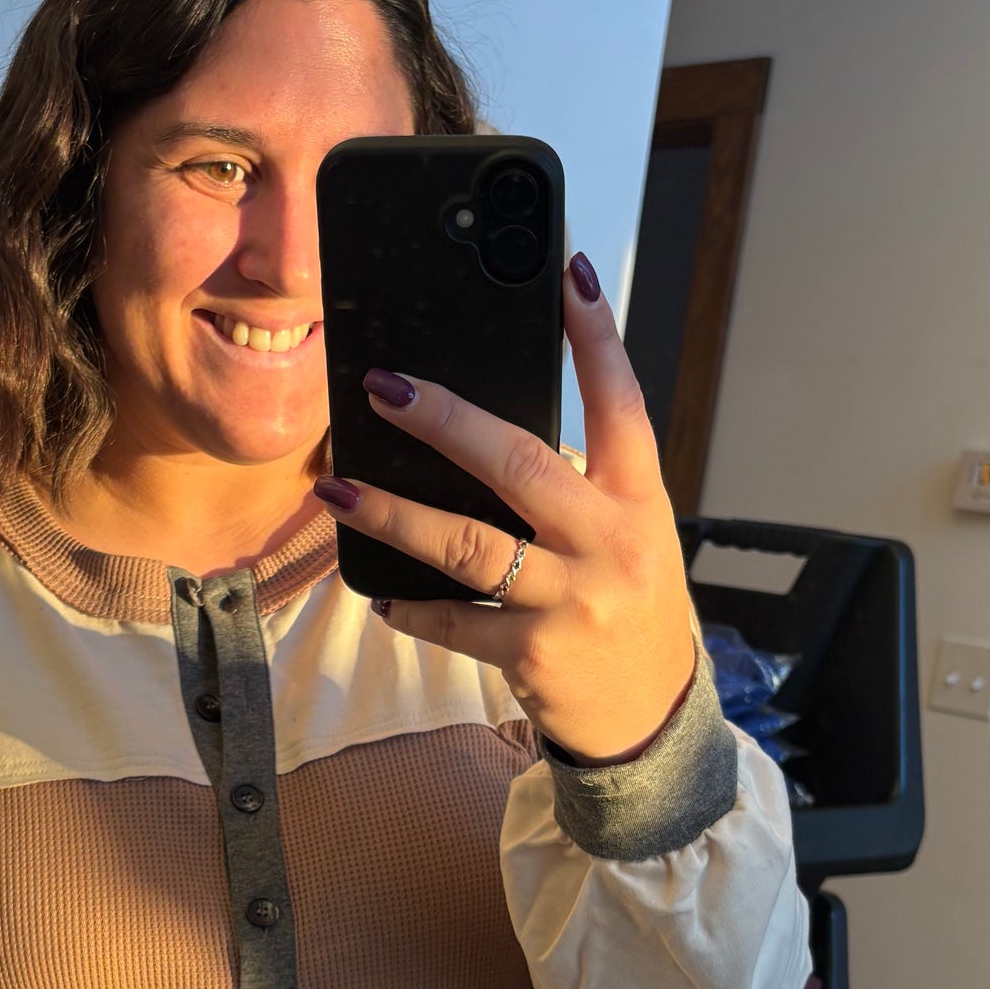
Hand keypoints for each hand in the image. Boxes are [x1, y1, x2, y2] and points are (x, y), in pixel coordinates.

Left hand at [314, 253, 695, 761]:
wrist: (651, 717)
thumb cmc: (626, 606)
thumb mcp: (627, 533)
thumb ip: (579, 483)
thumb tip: (480, 428)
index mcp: (639, 500)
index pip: (621, 403)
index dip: (596, 336)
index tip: (569, 271)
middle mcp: (608, 543)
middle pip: (519, 464)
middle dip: (444, 420)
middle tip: (383, 388)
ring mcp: (569, 601)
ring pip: (468, 546)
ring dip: (394, 515)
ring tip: (339, 491)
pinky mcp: (531, 654)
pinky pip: (452, 621)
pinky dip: (409, 605)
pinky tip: (376, 589)